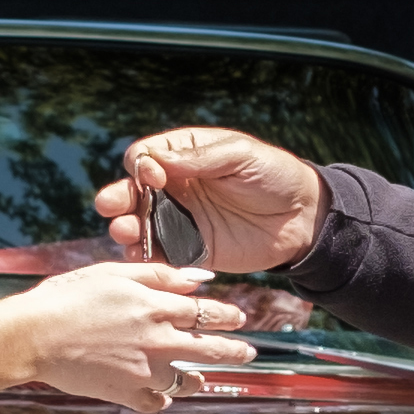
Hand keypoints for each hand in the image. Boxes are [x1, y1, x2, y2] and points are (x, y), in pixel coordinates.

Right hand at [0, 261, 257, 411]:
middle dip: (234, 351)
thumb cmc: (68, 297)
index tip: (239, 317)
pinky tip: (161, 394)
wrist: (33, 336)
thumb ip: (160, 274)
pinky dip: (162, 399)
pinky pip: (157, 403)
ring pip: (186, 382)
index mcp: (156, 307)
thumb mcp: (114, 273)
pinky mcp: (126, 394)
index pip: (206, 312)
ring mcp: (144, 371)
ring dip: (197, 379)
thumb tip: (199, 278)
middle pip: (209, 350)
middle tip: (249, 353)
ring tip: (201, 380)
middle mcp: (158, 341)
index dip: (226, 314)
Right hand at [91, 128, 328, 274]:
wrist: (303, 217)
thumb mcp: (240, 155)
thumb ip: (199, 159)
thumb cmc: (273, 175)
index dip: (142, 166)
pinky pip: (161, 254)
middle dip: (118, 197)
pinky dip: (147, 257)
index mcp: (184, 155)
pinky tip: (140, 257)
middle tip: (110, 205)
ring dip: (127, 227)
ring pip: (140, 223)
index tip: (155, 176)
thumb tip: (156, 162)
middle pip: (133, 191)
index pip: (145, 157)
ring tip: (124, 232)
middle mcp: (175, 186)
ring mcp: (180, 219)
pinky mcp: (190, 249)